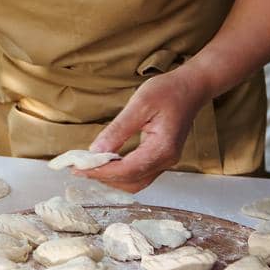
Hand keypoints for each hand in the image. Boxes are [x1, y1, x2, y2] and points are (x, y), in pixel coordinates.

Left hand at [81, 71, 211, 190]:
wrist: (191, 87)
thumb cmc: (169, 91)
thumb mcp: (139, 105)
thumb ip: (118, 130)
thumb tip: (96, 151)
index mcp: (162, 148)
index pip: (127, 170)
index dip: (101, 171)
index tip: (79, 168)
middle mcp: (166, 160)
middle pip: (131, 182)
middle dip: (103, 178)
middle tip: (78, 169)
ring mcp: (166, 161)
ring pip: (135, 182)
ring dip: (111, 178)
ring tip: (89, 167)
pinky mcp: (162, 158)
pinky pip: (140, 174)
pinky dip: (121, 173)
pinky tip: (106, 163)